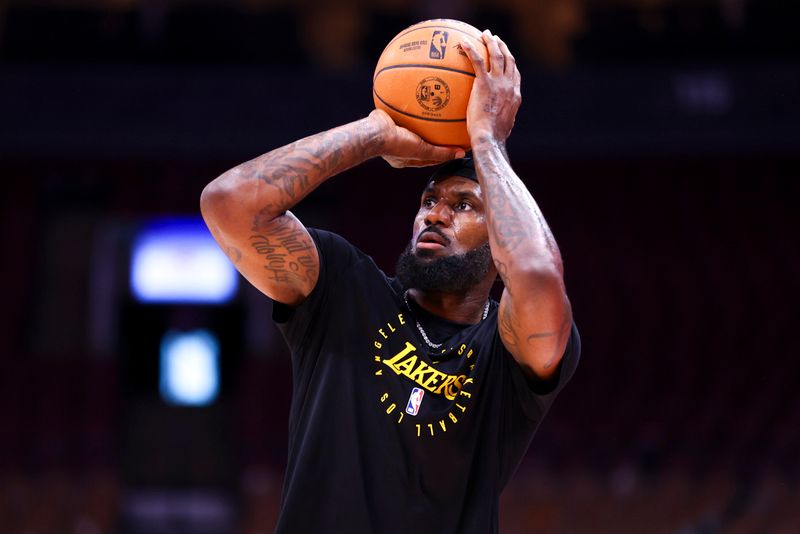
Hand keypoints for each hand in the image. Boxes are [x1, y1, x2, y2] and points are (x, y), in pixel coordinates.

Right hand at [368, 109, 464, 167]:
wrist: (373, 132)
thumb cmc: (396, 145)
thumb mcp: (423, 151)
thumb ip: (441, 153)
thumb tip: (461, 154)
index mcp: (404, 158)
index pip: (428, 156)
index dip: (442, 151)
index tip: (455, 144)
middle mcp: (398, 146)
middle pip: (420, 140)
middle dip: (432, 134)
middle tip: (447, 126)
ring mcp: (392, 132)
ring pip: (412, 124)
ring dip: (421, 117)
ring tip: (435, 105)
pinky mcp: (387, 118)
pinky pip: (403, 109)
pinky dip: (411, 103)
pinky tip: (420, 92)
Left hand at [460, 30, 520, 145]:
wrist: (489, 138)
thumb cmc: (492, 139)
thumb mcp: (501, 128)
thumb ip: (499, 120)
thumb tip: (493, 124)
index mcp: (514, 96)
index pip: (515, 74)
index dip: (511, 63)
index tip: (506, 56)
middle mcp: (509, 86)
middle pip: (508, 60)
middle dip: (503, 47)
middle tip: (495, 40)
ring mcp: (498, 83)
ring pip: (497, 55)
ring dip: (491, 42)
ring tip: (485, 35)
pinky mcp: (485, 83)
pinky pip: (478, 61)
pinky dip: (471, 49)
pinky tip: (463, 42)